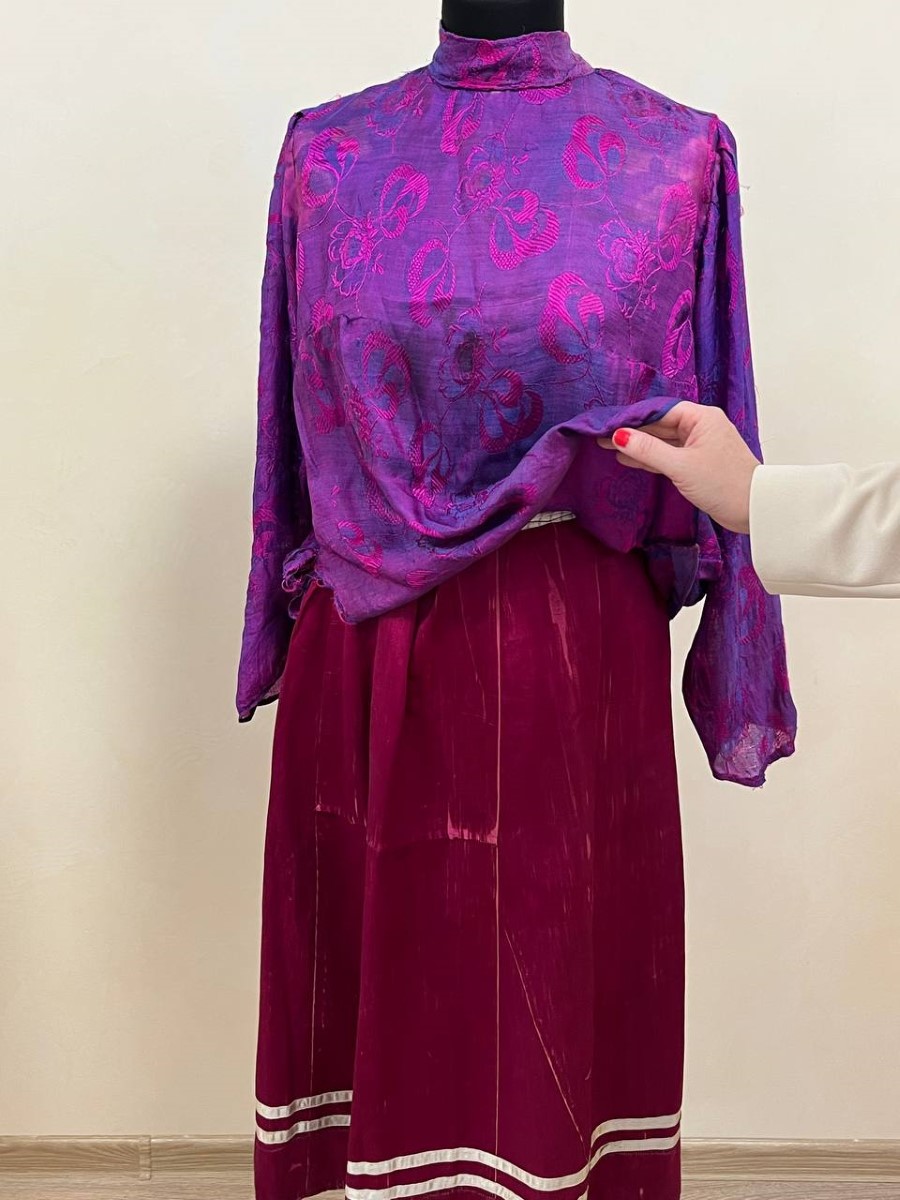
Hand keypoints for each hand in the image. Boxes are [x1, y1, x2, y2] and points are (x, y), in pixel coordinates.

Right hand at [596, 402, 760, 534]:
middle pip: (659, 424)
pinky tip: (629, 459)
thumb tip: (618, 436)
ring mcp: (699, 445)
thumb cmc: (723, 483)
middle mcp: (701, 426)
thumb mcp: (680, 466)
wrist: (754, 509)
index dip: (632, 418)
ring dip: (638, 446)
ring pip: (662, 441)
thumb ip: (648, 450)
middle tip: (600, 436)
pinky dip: (650, 458)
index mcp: (701, 417)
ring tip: (608, 447)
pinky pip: (669, 455)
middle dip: (631, 431)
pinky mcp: (698, 463)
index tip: (607, 424)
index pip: (659, 411)